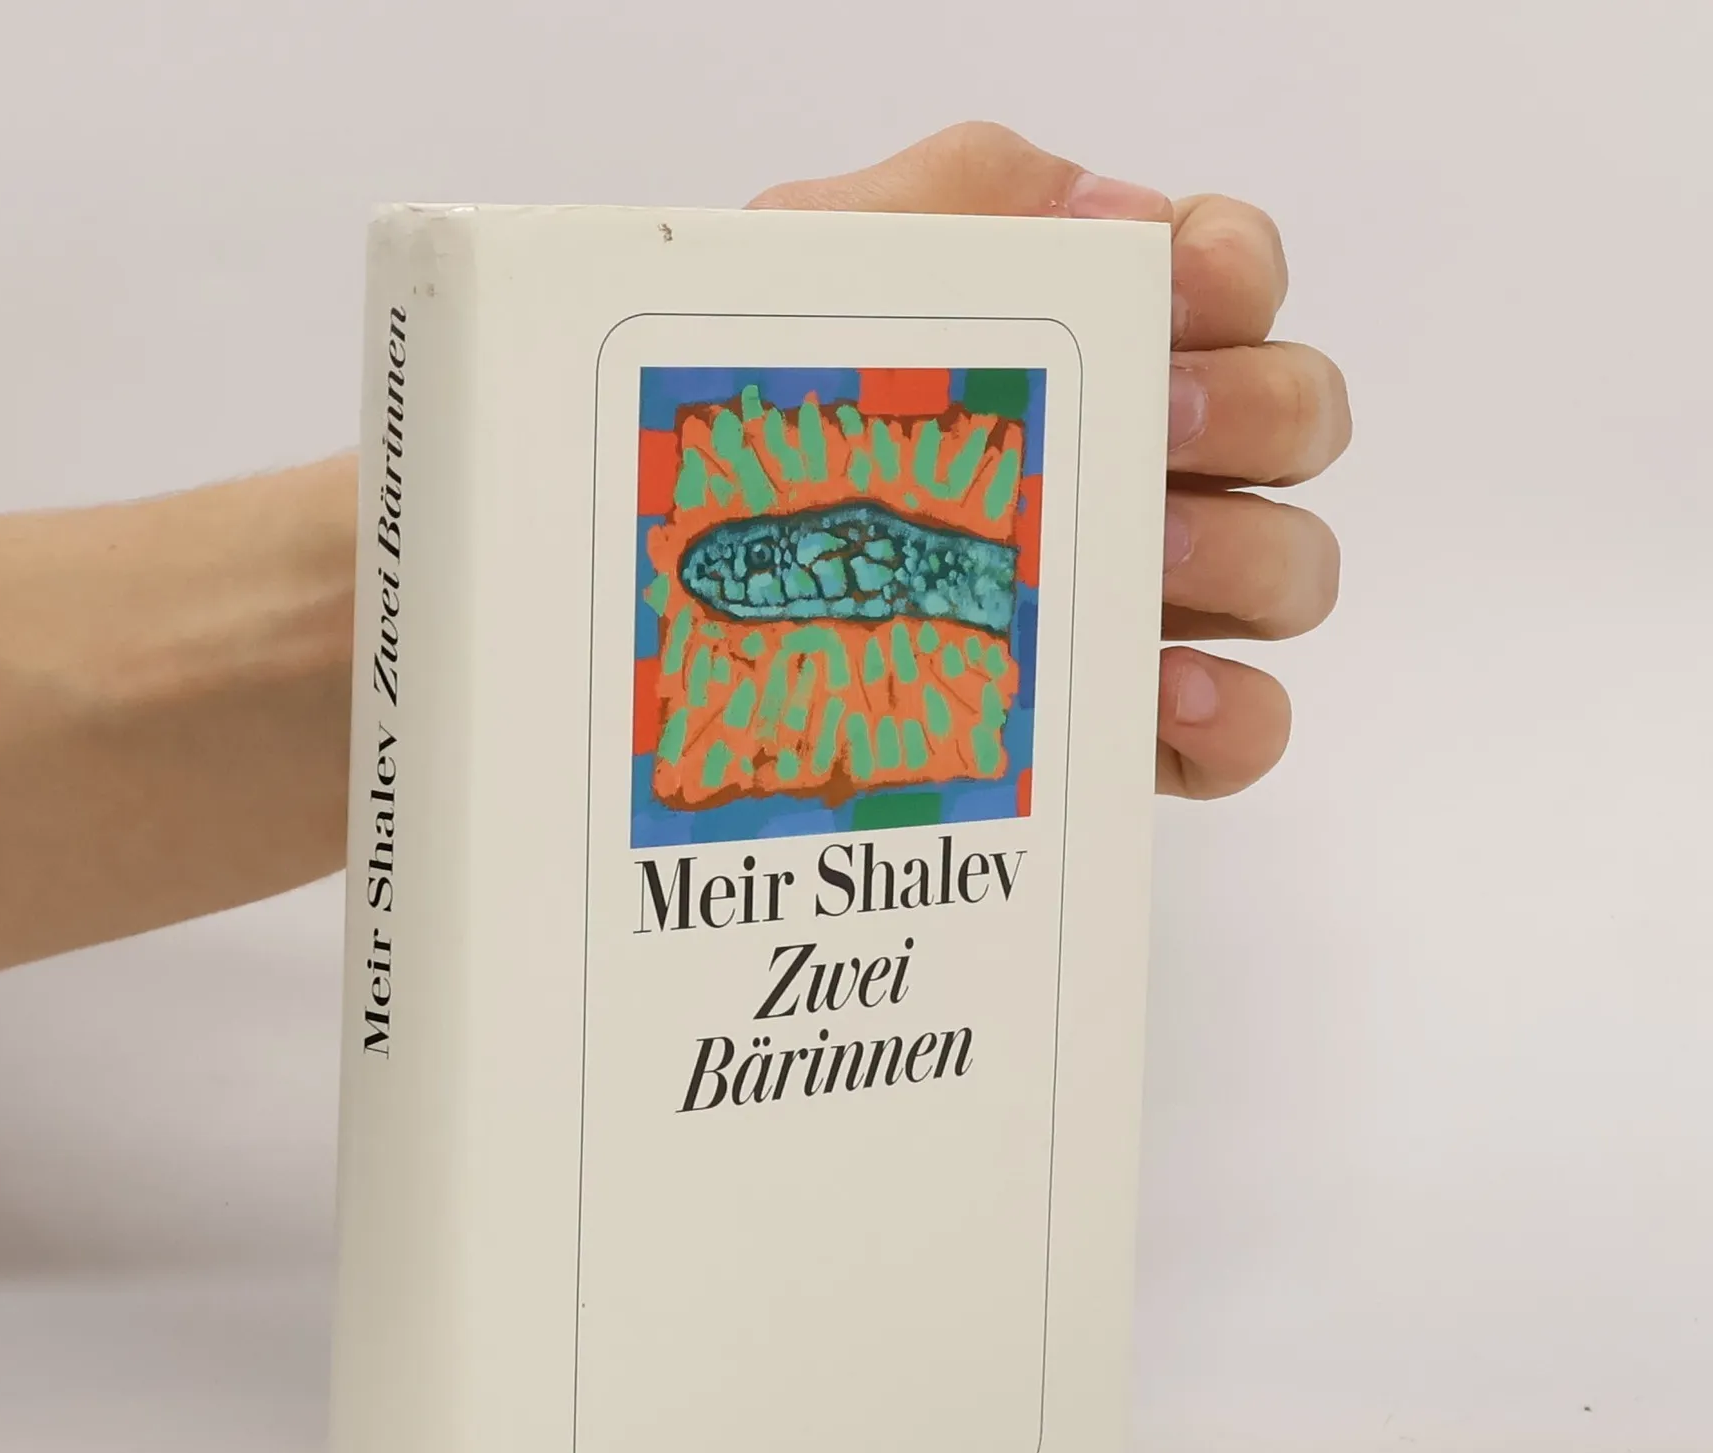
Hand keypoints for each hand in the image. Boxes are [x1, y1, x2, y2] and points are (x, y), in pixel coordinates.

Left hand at [751, 123, 1348, 798]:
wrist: (684, 578)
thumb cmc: (770, 422)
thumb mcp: (825, 261)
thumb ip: (962, 192)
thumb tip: (1118, 215)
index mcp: (1092, 344)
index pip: (1236, 277)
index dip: (1240, 272)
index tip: (1181, 293)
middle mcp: (1148, 464)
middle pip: (1299, 419)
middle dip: (1256, 414)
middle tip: (1159, 431)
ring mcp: (1151, 599)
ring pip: (1295, 570)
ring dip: (1250, 558)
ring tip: (1143, 565)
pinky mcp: (1132, 723)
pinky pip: (1245, 729)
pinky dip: (1236, 713)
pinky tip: (1162, 692)